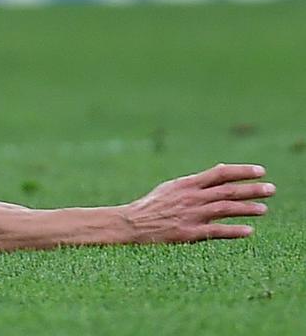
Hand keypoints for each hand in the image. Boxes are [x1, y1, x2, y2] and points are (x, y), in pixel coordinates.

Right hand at [125, 164, 273, 242]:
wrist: (133, 223)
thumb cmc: (154, 205)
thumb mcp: (173, 186)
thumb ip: (197, 182)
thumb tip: (220, 171)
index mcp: (188, 183)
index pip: (220, 173)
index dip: (242, 171)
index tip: (261, 171)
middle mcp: (192, 197)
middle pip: (227, 190)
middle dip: (251, 189)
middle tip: (271, 188)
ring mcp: (191, 215)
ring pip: (224, 209)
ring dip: (247, 209)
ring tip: (264, 209)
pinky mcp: (189, 233)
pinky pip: (216, 232)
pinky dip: (233, 231)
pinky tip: (249, 231)